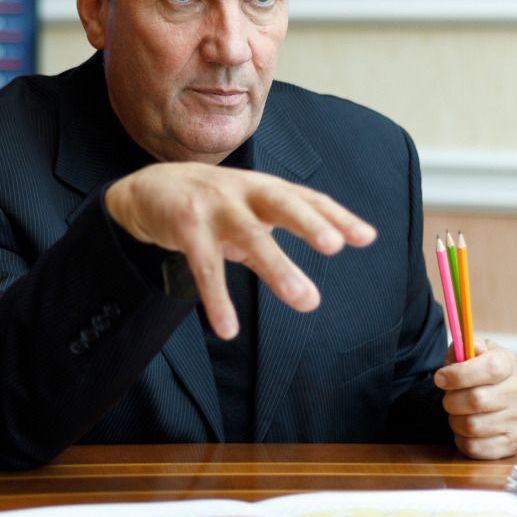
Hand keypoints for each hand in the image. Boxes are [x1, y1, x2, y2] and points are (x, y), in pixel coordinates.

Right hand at [105, 163, 376, 338]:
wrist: (149, 189)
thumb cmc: (215, 202)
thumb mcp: (253, 206)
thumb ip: (292, 221)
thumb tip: (343, 238)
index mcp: (264, 187)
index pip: (306, 198)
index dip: (336, 215)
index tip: (367, 237)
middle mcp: (243, 191)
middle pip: (280, 202)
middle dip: (307, 222)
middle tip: (334, 246)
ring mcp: (213, 207)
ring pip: (249, 236)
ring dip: (277, 267)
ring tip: (305, 301)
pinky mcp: (185, 227)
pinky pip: (205, 267)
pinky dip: (218, 299)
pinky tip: (229, 329)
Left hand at [434, 338, 516, 458]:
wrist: (487, 398)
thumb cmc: (471, 374)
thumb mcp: (465, 354)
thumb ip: (462, 348)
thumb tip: (470, 349)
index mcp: (507, 362)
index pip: (491, 368)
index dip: (460, 374)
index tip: (439, 378)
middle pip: (477, 400)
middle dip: (451, 400)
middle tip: (448, 398)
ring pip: (472, 426)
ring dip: (455, 421)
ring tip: (458, 413)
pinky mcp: (513, 442)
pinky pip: (475, 447)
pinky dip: (461, 440)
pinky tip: (465, 430)